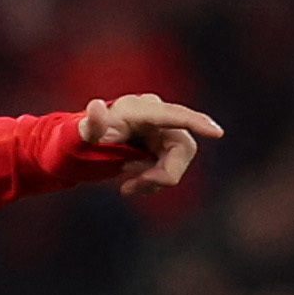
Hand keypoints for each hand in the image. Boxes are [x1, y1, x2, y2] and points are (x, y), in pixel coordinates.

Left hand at [77, 94, 223, 196]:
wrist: (76, 150)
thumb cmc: (76, 141)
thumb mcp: (80, 136)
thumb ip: (91, 124)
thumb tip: (96, 106)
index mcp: (139, 109)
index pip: (175, 115)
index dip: (197, 123)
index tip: (217, 133)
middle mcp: (155, 115)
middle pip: (181, 147)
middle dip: (162, 174)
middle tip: (130, 188)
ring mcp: (161, 129)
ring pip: (178, 161)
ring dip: (155, 180)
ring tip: (127, 187)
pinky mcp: (162, 143)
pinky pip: (171, 167)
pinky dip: (153, 181)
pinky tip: (130, 183)